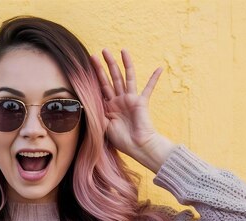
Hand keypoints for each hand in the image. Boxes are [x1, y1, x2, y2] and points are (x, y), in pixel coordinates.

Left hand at [90, 48, 175, 172]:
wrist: (137, 147)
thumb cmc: (121, 140)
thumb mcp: (103, 126)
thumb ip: (97, 113)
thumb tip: (85, 104)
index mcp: (109, 105)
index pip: (101, 86)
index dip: (96, 74)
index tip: (90, 61)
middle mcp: (119, 100)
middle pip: (112, 77)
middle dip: (107, 64)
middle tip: (102, 50)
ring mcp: (131, 99)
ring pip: (127, 77)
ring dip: (125, 63)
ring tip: (122, 49)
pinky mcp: (141, 102)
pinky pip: (149, 88)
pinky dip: (154, 79)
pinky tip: (159, 68)